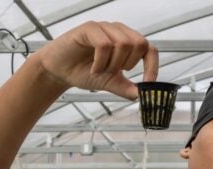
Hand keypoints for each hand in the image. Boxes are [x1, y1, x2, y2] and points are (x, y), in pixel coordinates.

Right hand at [37, 21, 158, 99]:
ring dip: (112, 64)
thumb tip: (144, 96)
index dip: (152, 67)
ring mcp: (104, 28)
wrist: (59, 71)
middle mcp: (118, 31)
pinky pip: (105, 44)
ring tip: (99, 70)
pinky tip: (92, 69)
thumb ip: (126, 88)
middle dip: (127, 64)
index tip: (147, 84)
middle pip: (139, 44)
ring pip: (123, 44)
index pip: (150, 49)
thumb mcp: (109, 82)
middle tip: (111, 72)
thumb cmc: (84, 72)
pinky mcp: (90, 28)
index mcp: (127, 42)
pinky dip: (100, 62)